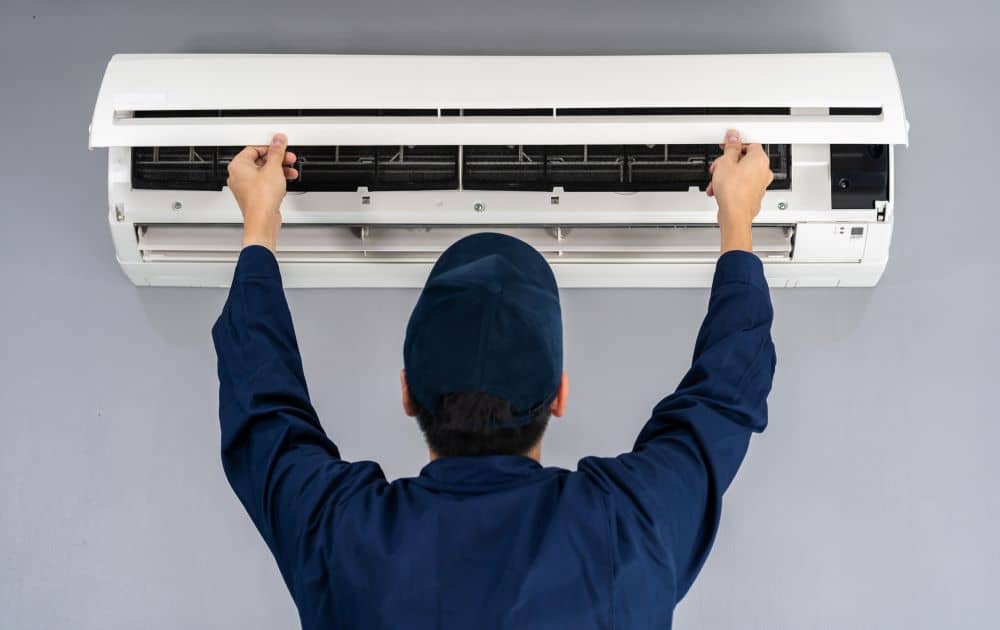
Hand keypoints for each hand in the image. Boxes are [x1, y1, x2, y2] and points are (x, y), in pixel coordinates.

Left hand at [226, 133, 298, 252]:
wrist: (263, 220)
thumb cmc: (261, 198)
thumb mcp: (273, 168)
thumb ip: (277, 152)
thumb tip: (278, 140)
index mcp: (238, 165)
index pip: (254, 148)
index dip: (270, 147)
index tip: (280, 147)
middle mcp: (238, 176)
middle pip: (259, 160)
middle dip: (276, 160)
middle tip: (288, 159)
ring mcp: (245, 187)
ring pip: (263, 173)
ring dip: (278, 170)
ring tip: (290, 171)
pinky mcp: (253, 196)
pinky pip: (264, 183)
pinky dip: (274, 181)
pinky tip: (285, 182)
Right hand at [706, 130, 773, 252]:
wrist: (735, 215)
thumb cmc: (733, 192)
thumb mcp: (725, 163)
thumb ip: (730, 148)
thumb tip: (733, 137)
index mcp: (760, 159)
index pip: (750, 144)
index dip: (735, 145)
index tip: (726, 147)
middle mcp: (763, 171)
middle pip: (745, 160)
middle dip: (728, 163)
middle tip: (718, 167)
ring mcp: (760, 184)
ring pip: (741, 174)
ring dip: (727, 176)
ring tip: (716, 182)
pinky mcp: (754, 195)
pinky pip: (742, 185)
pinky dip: (731, 185)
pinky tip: (719, 190)